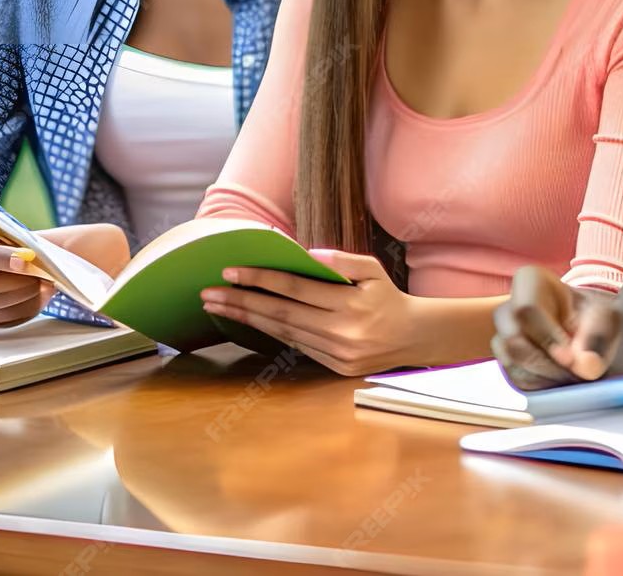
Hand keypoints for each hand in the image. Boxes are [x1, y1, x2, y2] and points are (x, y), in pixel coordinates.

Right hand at [0, 220, 53, 327]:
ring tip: (47, 284)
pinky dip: (26, 310)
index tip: (30, 256)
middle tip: (46, 273)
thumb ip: (11, 240)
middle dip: (23, 281)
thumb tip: (36, 257)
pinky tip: (39, 297)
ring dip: (28, 296)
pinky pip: (2, 321)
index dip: (6, 258)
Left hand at [199, 249, 417, 375]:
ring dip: (248, 319)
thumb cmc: (388, 296)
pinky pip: (295, 347)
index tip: (230, 271)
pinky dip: (270, 333)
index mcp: (349, 304)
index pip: (294, 288)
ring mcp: (336, 353)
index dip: (260, 279)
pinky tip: (251, 322)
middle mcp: (340, 332)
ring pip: (282, 333)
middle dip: (241, 302)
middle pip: (280, 314)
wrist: (413, 337)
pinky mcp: (334, 367)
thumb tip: (303, 254)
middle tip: (208, 294)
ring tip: (220, 307)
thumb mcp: (372, 268)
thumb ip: (338, 260)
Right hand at [490, 265, 619, 388]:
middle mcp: (507, 306)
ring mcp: (501, 333)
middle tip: (576, 374)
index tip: (570, 358)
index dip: (547, 337)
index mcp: (529, 281)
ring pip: (511, 361)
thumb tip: (585, 365)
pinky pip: (514, 377)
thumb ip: (596, 335)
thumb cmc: (590, 313)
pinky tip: (559, 381)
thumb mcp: (602, 314)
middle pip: (513, 340)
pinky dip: (539, 385)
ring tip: (571, 377)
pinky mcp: (504, 359)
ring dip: (544, 378)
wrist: (582, 324)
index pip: (527, 309)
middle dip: (547, 364)